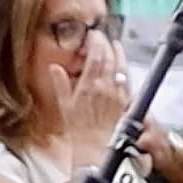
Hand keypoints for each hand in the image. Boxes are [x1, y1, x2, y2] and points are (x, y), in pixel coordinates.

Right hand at [44, 33, 130, 153]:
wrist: (95, 147)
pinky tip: (122, 65)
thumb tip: (55, 67)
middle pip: (109, 58)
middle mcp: (105, 87)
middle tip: (102, 37)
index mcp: (88, 85)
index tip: (93, 34)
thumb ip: (60, 83)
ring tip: (115, 45)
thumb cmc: (79, 128)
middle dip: (106, 44)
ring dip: (119, 53)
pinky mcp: (125, 100)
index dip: (96, 42)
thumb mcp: (64, 105)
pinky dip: (125, 69)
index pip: (95, 56)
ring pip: (121, 66)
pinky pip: (127, 80)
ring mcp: (117, 93)